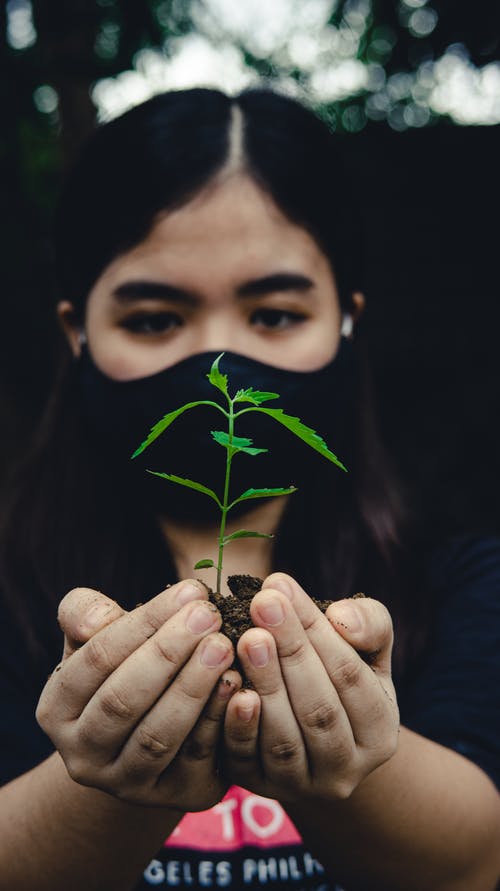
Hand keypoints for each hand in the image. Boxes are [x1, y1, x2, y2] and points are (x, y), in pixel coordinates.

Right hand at [36, 580, 239, 809]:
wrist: (153, 733)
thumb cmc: (126, 667)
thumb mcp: (99, 638)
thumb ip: (86, 614)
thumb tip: (94, 621)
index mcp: (57, 709)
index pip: (97, 659)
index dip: (144, 623)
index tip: (190, 592)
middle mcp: (83, 755)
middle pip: (123, 701)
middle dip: (168, 653)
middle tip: (210, 615)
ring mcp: (126, 784)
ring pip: (158, 736)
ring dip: (193, 687)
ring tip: (224, 646)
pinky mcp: (175, 797)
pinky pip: (196, 758)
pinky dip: (217, 718)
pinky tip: (238, 683)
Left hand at [222, 573, 398, 802]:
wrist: (310, 736)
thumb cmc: (338, 674)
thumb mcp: (367, 649)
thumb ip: (369, 625)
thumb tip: (342, 618)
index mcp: (380, 733)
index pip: (350, 676)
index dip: (317, 630)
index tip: (283, 585)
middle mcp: (346, 770)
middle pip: (319, 709)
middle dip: (290, 650)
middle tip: (262, 603)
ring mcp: (302, 786)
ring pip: (284, 738)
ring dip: (265, 683)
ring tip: (245, 637)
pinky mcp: (260, 788)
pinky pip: (246, 760)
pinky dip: (237, 724)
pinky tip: (229, 684)